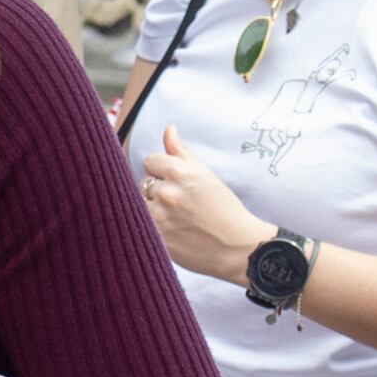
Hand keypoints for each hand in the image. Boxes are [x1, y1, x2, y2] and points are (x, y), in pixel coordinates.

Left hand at [137, 126, 277, 283]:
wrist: (237, 247)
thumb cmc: (224, 209)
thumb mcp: (205, 175)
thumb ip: (181, 153)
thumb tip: (168, 129)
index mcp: (179, 172)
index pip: (150, 161)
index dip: (162, 171)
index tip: (176, 183)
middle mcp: (166, 193)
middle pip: (143, 183)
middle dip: (157, 191)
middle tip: (179, 204)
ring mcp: (159, 218)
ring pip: (139, 205)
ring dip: (152, 210)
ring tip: (175, 218)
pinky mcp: (156, 240)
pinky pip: (141, 226)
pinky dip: (152, 228)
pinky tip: (172, 231)